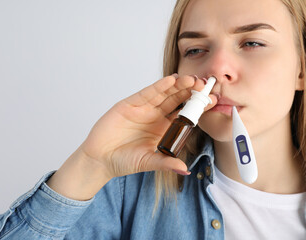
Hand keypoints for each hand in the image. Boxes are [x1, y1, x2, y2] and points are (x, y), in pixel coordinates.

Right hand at [80, 74, 217, 177]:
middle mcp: (156, 116)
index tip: (213, 100)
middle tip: (205, 84)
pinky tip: (170, 81)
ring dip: (178, 86)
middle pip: (177, 100)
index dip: (198, 107)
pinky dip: (158, 87)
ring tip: (191, 80)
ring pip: (164, 94)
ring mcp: (143, 109)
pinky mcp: (130, 104)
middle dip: (191, 92)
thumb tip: (185, 169)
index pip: (185, 115)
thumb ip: (166, 163)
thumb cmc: (124, 161)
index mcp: (164, 129)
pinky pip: (147, 94)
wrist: (100, 159)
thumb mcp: (148, 162)